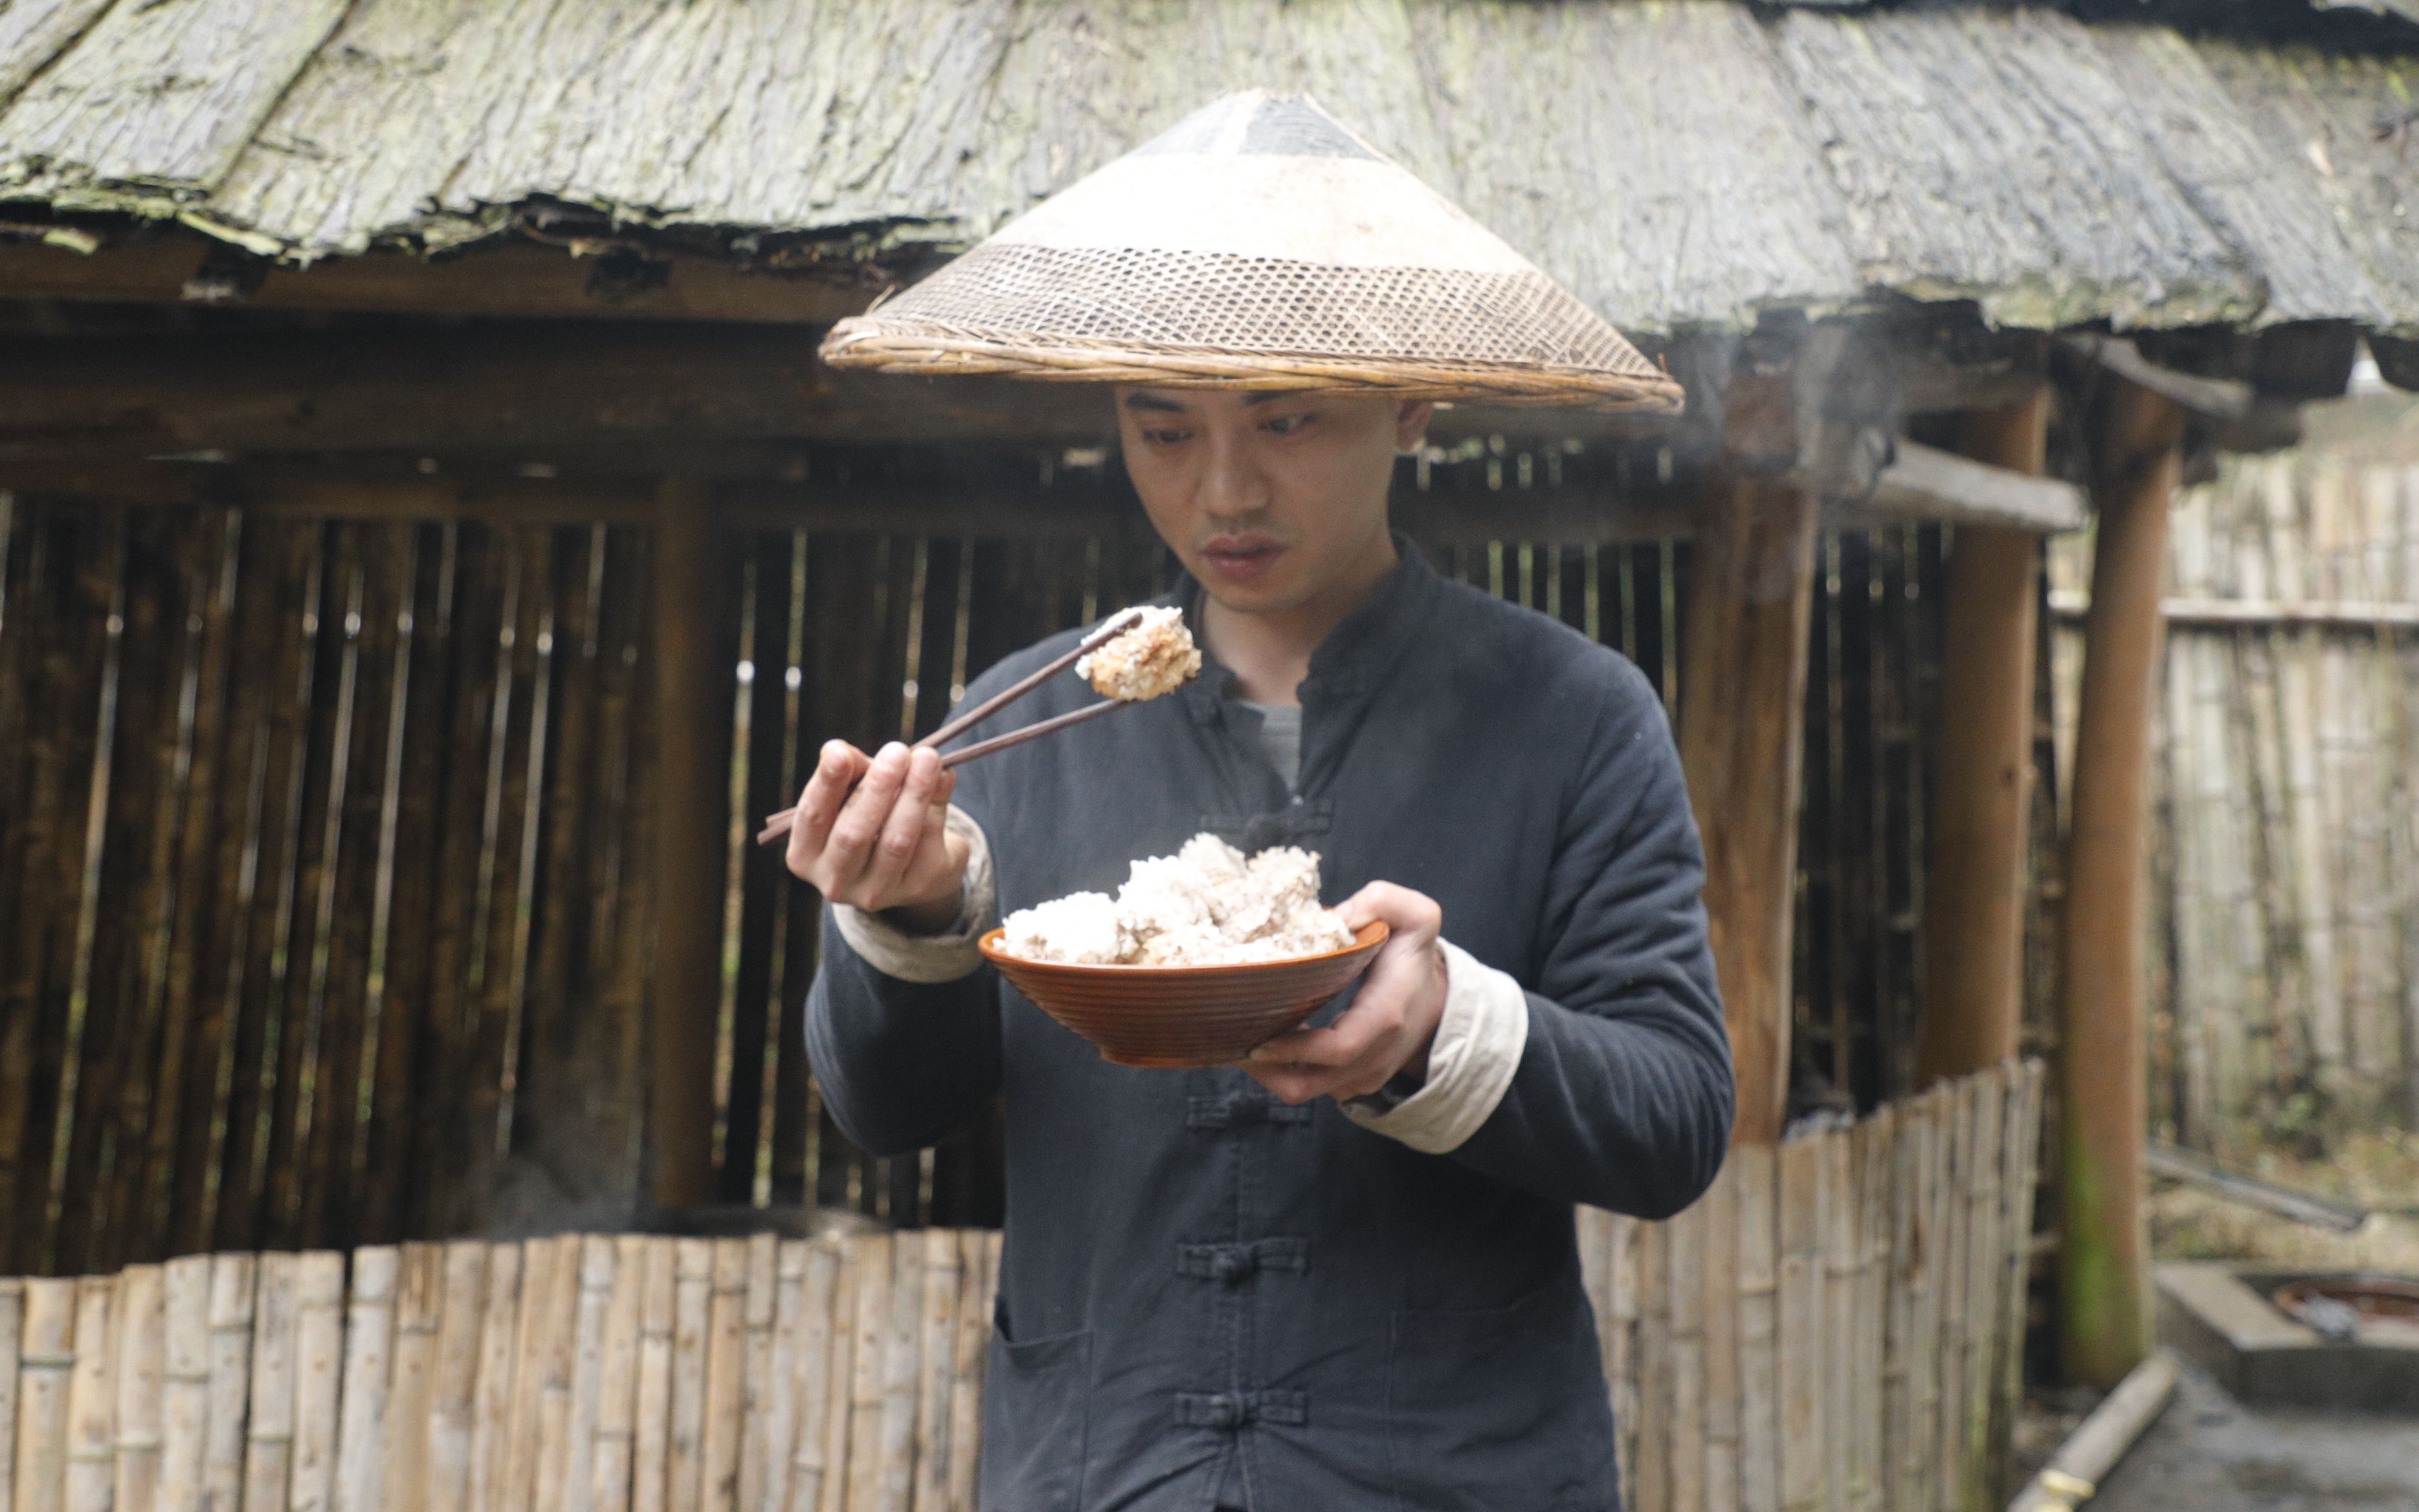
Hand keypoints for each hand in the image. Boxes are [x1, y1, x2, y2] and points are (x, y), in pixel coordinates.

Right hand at [783, 740, 968, 931]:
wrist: (913, 861)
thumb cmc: (871, 816)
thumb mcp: (854, 791)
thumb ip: (848, 770)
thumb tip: (841, 750)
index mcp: (807, 855)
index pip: (813, 817)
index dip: (826, 784)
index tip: (841, 754)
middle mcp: (835, 881)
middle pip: (854, 834)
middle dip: (878, 788)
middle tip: (897, 751)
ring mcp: (876, 891)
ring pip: (896, 841)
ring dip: (914, 794)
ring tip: (928, 758)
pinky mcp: (918, 887)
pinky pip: (928, 843)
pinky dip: (938, 805)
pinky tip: (944, 777)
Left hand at [1243, 882, 1446, 1104]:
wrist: (1436, 1000)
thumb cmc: (1413, 954)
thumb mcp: (1416, 915)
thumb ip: (1383, 901)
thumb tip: (1335, 918)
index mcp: (1384, 1017)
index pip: (1338, 1049)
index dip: (1293, 1049)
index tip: (1256, 1036)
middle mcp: (1373, 1056)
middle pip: (1307, 1084)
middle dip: (1262, 1068)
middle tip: (1230, 1035)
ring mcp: (1362, 1076)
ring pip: (1302, 1090)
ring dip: (1267, 1069)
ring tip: (1242, 1032)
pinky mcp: (1351, 1083)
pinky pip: (1310, 1087)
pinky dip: (1282, 1069)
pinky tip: (1267, 1036)